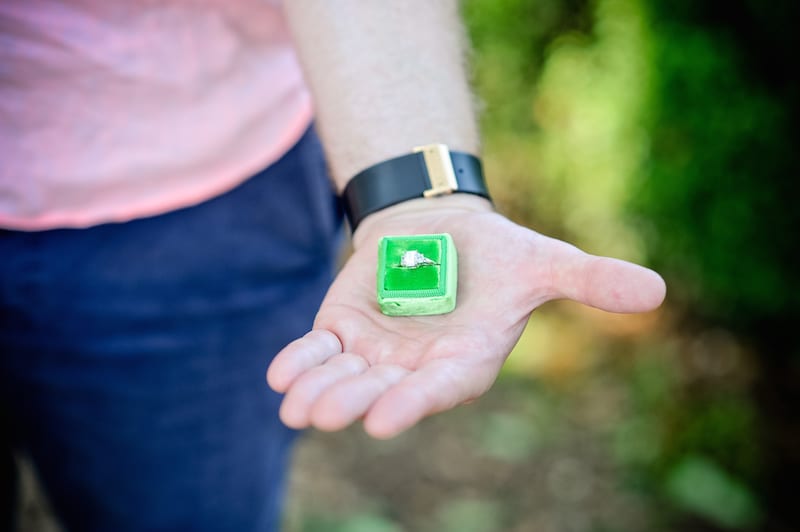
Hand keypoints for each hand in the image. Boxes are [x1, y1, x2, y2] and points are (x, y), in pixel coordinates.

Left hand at [266, 195, 665, 438]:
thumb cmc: (499, 255)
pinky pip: (316, 353)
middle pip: (382, 392)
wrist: (444, 230)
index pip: (439, 389)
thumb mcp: (544, 262)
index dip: (414, 404)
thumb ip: (589, 281)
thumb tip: (657, 292)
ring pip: (343, 379)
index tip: (383, 421)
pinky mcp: (342, 331)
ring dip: (319, 391)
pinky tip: (279, 376)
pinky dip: (298, 362)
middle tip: (326, 416)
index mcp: (463, 361)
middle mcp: (416, 368)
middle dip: (354, 402)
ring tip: (296, 406)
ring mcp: (375, 355)